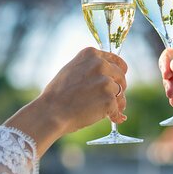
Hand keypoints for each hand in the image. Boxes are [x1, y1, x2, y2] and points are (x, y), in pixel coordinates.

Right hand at [6, 47, 127, 155]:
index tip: (120, 79)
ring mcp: (105, 81)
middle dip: (119, 88)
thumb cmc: (58, 95)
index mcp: (91, 54)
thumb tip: (107, 76)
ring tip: (108, 111)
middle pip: (121, 76)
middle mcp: (100, 64)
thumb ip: (89, 68)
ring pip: (121, 93)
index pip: (116, 60)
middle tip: (112, 99)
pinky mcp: (109, 98)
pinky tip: (110, 118)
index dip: (120, 71)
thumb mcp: (72, 70)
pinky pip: (118, 108)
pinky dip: (114, 115)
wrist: (51, 112)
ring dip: (118, 103)